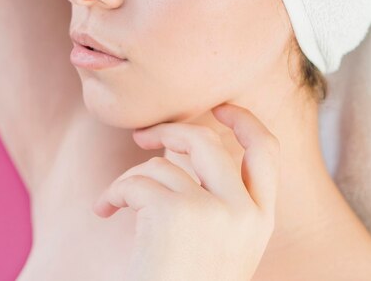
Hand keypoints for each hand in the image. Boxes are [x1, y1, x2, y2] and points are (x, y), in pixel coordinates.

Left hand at [92, 103, 279, 280]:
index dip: (245, 120)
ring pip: (163, 163)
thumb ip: (214, 194)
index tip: (218, 106)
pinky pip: (136, 180)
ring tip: (118, 200)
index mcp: (261, 219)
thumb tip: (182, 140)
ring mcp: (213, 212)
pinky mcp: (174, 213)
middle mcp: (245, 212)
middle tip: (143, 137)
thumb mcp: (217, 239)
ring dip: (132, 177)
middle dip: (171, 131)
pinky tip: (104, 210)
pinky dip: (113, 192)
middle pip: (206, 141)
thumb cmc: (183, 280)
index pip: (266, 151)